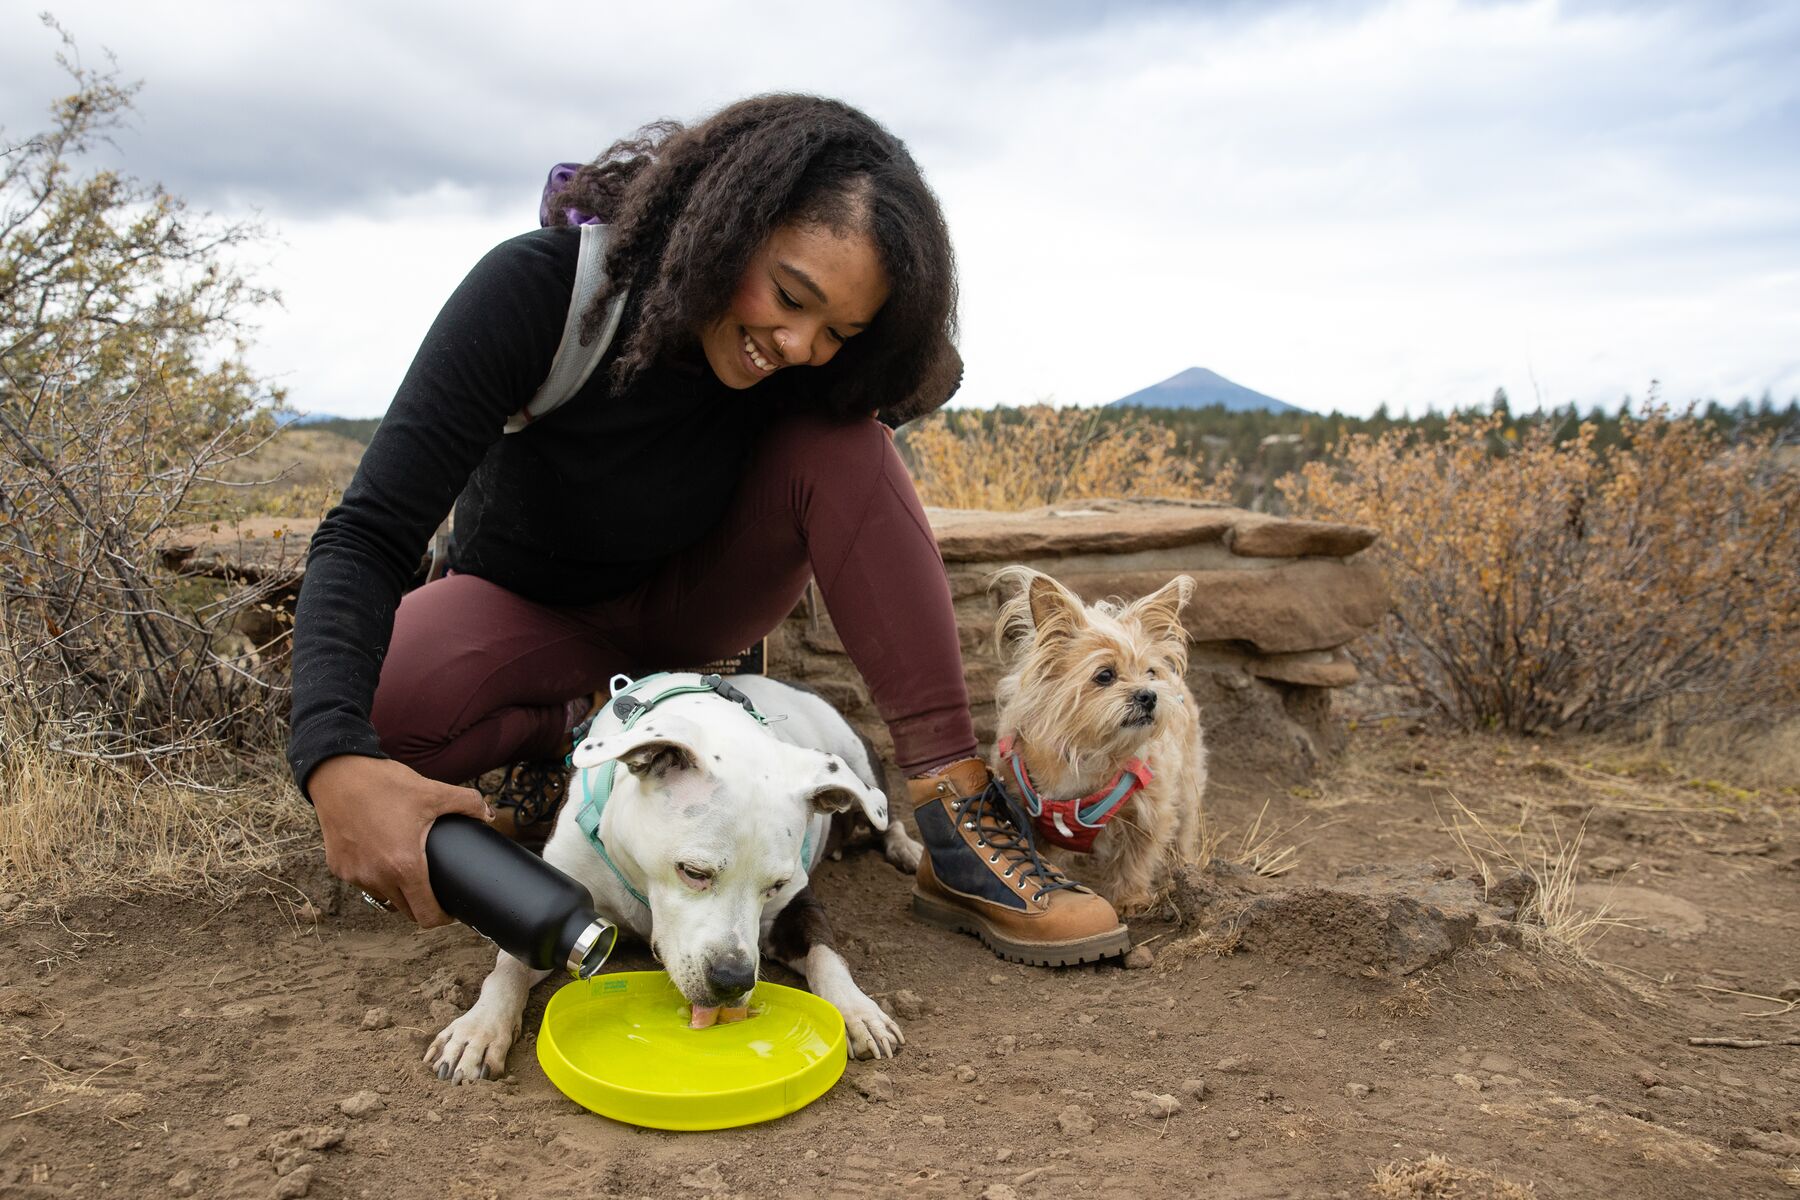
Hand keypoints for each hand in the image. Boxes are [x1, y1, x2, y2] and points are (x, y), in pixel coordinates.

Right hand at [309, 755, 492, 927]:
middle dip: (423, 904)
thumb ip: (467, 803)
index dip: (442, 917)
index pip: (426, 915)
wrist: (338, 774)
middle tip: (433, 887)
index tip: (450, 909)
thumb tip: (488, 814)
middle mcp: (377, 877)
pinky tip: (383, 857)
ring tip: (408, 868)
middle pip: (407, 911)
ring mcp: (355, 875)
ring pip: (384, 897)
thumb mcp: (432, 792)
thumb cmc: (384, 784)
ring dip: (398, 890)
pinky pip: (363, 882)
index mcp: (404, 866)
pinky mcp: (339, 868)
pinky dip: (376, 876)